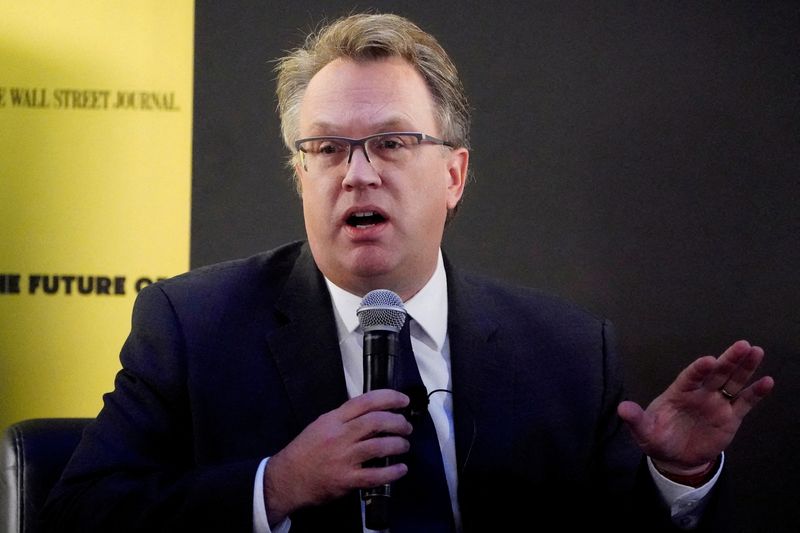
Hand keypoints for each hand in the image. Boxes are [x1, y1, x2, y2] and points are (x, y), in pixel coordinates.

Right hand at [262, 389, 412, 523]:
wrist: (287, 478)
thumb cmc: (306, 450)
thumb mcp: (322, 425)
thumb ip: (345, 418)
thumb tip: (374, 412)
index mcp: (334, 419)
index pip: (366, 401)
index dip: (389, 398)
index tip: (403, 401)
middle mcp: (340, 436)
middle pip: (377, 422)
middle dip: (398, 422)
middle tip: (406, 427)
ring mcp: (344, 458)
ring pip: (379, 446)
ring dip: (398, 445)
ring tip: (404, 446)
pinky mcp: (346, 480)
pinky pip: (375, 475)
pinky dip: (392, 472)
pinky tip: (401, 469)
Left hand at [617, 340, 773, 475]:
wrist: (675, 458)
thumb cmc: (658, 438)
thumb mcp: (644, 431)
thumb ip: (635, 419)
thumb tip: (621, 408)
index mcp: (679, 392)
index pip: (690, 377)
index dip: (698, 369)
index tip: (708, 361)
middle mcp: (700, 393)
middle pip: (716, 373)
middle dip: (728, 359)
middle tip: (742, 345)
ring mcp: (716, 403)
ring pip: (733, 382)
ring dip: (745, 368)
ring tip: (756, 351)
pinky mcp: (730, 417)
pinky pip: (744, 403)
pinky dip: (755, 393)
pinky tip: (767, 382)